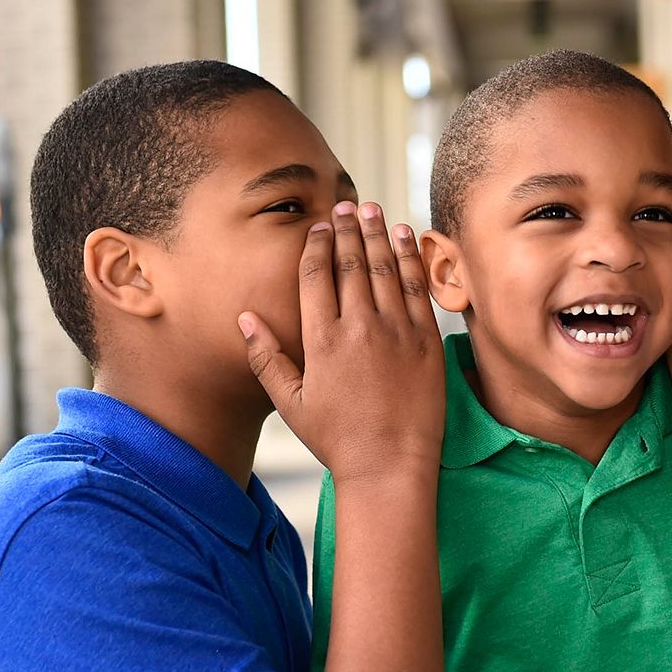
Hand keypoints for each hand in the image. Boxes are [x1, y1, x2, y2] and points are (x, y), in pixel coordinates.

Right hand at [238, 200, 444, 481]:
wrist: (390, 466)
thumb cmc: (336, 439)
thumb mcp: (290, 403)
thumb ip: (265, 357)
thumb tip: (244, 317)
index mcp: (322, 341)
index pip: (316, 277)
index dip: (317, 246)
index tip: (318, 227)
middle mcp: (359, 328)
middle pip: (351, 264)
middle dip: (346, 230)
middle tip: (344, 204)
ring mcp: (396, 332)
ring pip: (384, 268)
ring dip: (376, 234)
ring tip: (370, 210)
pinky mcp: (426, 340)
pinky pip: (416, 288)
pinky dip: (409, 258)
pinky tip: (403, 237)